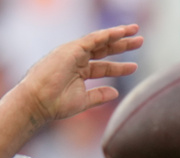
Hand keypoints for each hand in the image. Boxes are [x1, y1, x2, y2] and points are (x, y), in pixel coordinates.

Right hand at [17, 24, 142, 124]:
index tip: (135, 66)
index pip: (104, 67)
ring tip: (135, 31)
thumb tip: (116, 93)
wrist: (38, 101)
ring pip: (100, 41)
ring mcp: (74, 53)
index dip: (120, 67)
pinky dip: (107, 35)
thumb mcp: (83, 100)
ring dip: (118, 35)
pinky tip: (120, 32)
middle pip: (105, 50)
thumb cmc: (56, 103)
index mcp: (79, 72)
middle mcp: (77, 60)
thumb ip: (99, 95)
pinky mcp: (71, 49)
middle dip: (123, 45)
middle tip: (140, 40)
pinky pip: (93, 39)